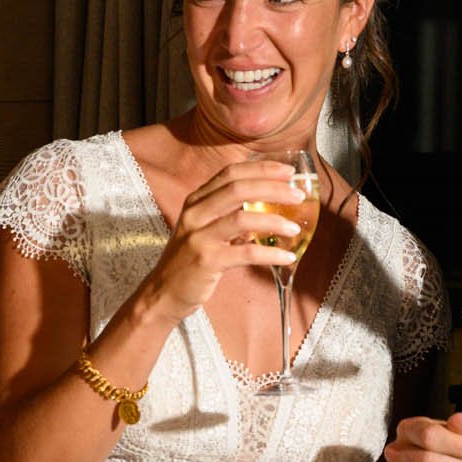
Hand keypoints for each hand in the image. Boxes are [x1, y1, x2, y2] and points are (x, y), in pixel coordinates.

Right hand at [139, 160, 309, 320]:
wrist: (163, 292)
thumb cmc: (189, 260)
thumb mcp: (205, 229)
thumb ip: (230, 215)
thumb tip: (268, 206)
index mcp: (196, 200)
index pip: (231, 173)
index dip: (262, 169)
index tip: (288, 172)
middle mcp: (195, 213)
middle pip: (238, 189)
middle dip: (273, 188)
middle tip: (298, 195)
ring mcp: (199, 236)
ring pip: (242, 218)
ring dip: (274, 221)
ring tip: (295, 228)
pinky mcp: (206, 261)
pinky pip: (245, 252)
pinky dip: (270, 253)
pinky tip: (287, 257)